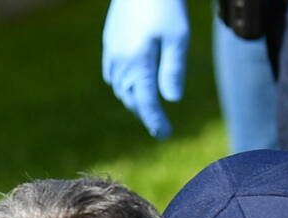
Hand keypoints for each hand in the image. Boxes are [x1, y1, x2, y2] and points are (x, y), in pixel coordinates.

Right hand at [103, 0, 190, 138]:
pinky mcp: (109, 40)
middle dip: (144, 113)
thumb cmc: (166, 5)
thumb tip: (171, 101)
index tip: (164, 135)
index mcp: (138, 63)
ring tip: (147, 107)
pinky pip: (112, 73)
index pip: (146, 102)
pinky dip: (122, 85)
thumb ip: (173, 69)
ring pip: (120, 87)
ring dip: (133, 100)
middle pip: (131, 99)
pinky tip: (131, 84)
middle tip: (159, 125)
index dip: (155, 121)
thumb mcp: (178, 37)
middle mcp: (121, 61)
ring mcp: (112, 50)